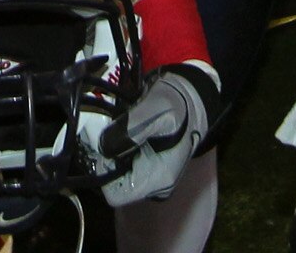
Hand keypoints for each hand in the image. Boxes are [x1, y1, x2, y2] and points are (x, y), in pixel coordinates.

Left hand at [99, 64, 222, 206]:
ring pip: (120, 175)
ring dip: (116, 152)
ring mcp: (154, 179)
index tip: (109, 145)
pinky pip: (127, 167)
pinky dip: (122, 150)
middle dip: (110, 159)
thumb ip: (126, 132)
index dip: (105, 171)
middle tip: (115, 132)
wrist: (192, 100)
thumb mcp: (151, 112)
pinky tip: (129, 132)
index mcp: (158, 179)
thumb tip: (103, 148)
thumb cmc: (176, 107)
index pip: (116, 195)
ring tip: (124, 129)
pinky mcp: (151, 169)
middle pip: (116, 185)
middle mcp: (156, 186)